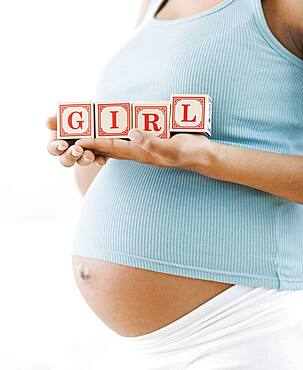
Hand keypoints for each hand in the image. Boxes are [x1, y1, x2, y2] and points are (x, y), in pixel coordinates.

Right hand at [46, 115, 106, 166]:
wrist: (95, 116)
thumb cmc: (75, 114)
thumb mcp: (66, 114)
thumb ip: (57, 118)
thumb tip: (47, 122)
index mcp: (58, 142)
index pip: (53, 149)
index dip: (56, 148)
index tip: (62, 144)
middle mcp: (69, 152)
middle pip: (66, 160)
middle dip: (71, 155)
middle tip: (77, 150)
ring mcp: (83, 156)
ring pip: (82, 162)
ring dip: (85, 159)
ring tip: (90, 154)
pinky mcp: (97, 156)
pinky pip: (97, 161)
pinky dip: (99, 161)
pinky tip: (101, 160)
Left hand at [75, 128, 214, 171]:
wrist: (200, 155)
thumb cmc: (189, 151)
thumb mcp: (173, 147)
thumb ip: (154, 142)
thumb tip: (133, 133)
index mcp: (140, 152)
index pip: (112, 147)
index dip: (93, 143)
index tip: (75, 140)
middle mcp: (136, 150)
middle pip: (106, 147)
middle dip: (88, 142)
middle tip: (70, 138)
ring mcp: (140, 147)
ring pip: (112, 142)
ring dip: (95, 137)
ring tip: (79, 132)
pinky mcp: (145, 141)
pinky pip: (123, 137)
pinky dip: (110, 133)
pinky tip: (106, 128)